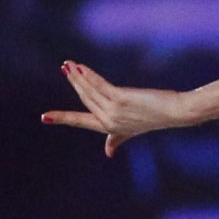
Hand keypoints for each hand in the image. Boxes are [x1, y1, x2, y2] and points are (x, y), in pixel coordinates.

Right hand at [42, 62, 189, 155]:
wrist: (173, 112)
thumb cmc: (153, 118)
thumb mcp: (131, 130)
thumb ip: (116, 139)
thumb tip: (109, 153)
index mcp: (109, 128)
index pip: (81, 122)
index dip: (62, 119)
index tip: (44, 118)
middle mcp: (109, 122)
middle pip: (85, 100)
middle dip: (73, 84)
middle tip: (63, 68)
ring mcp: (115, 111)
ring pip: (90, 91)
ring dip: (78, 76)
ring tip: (68, 64)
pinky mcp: (121, 99)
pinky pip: (99, 85)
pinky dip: (88, 75)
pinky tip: (80, 67)